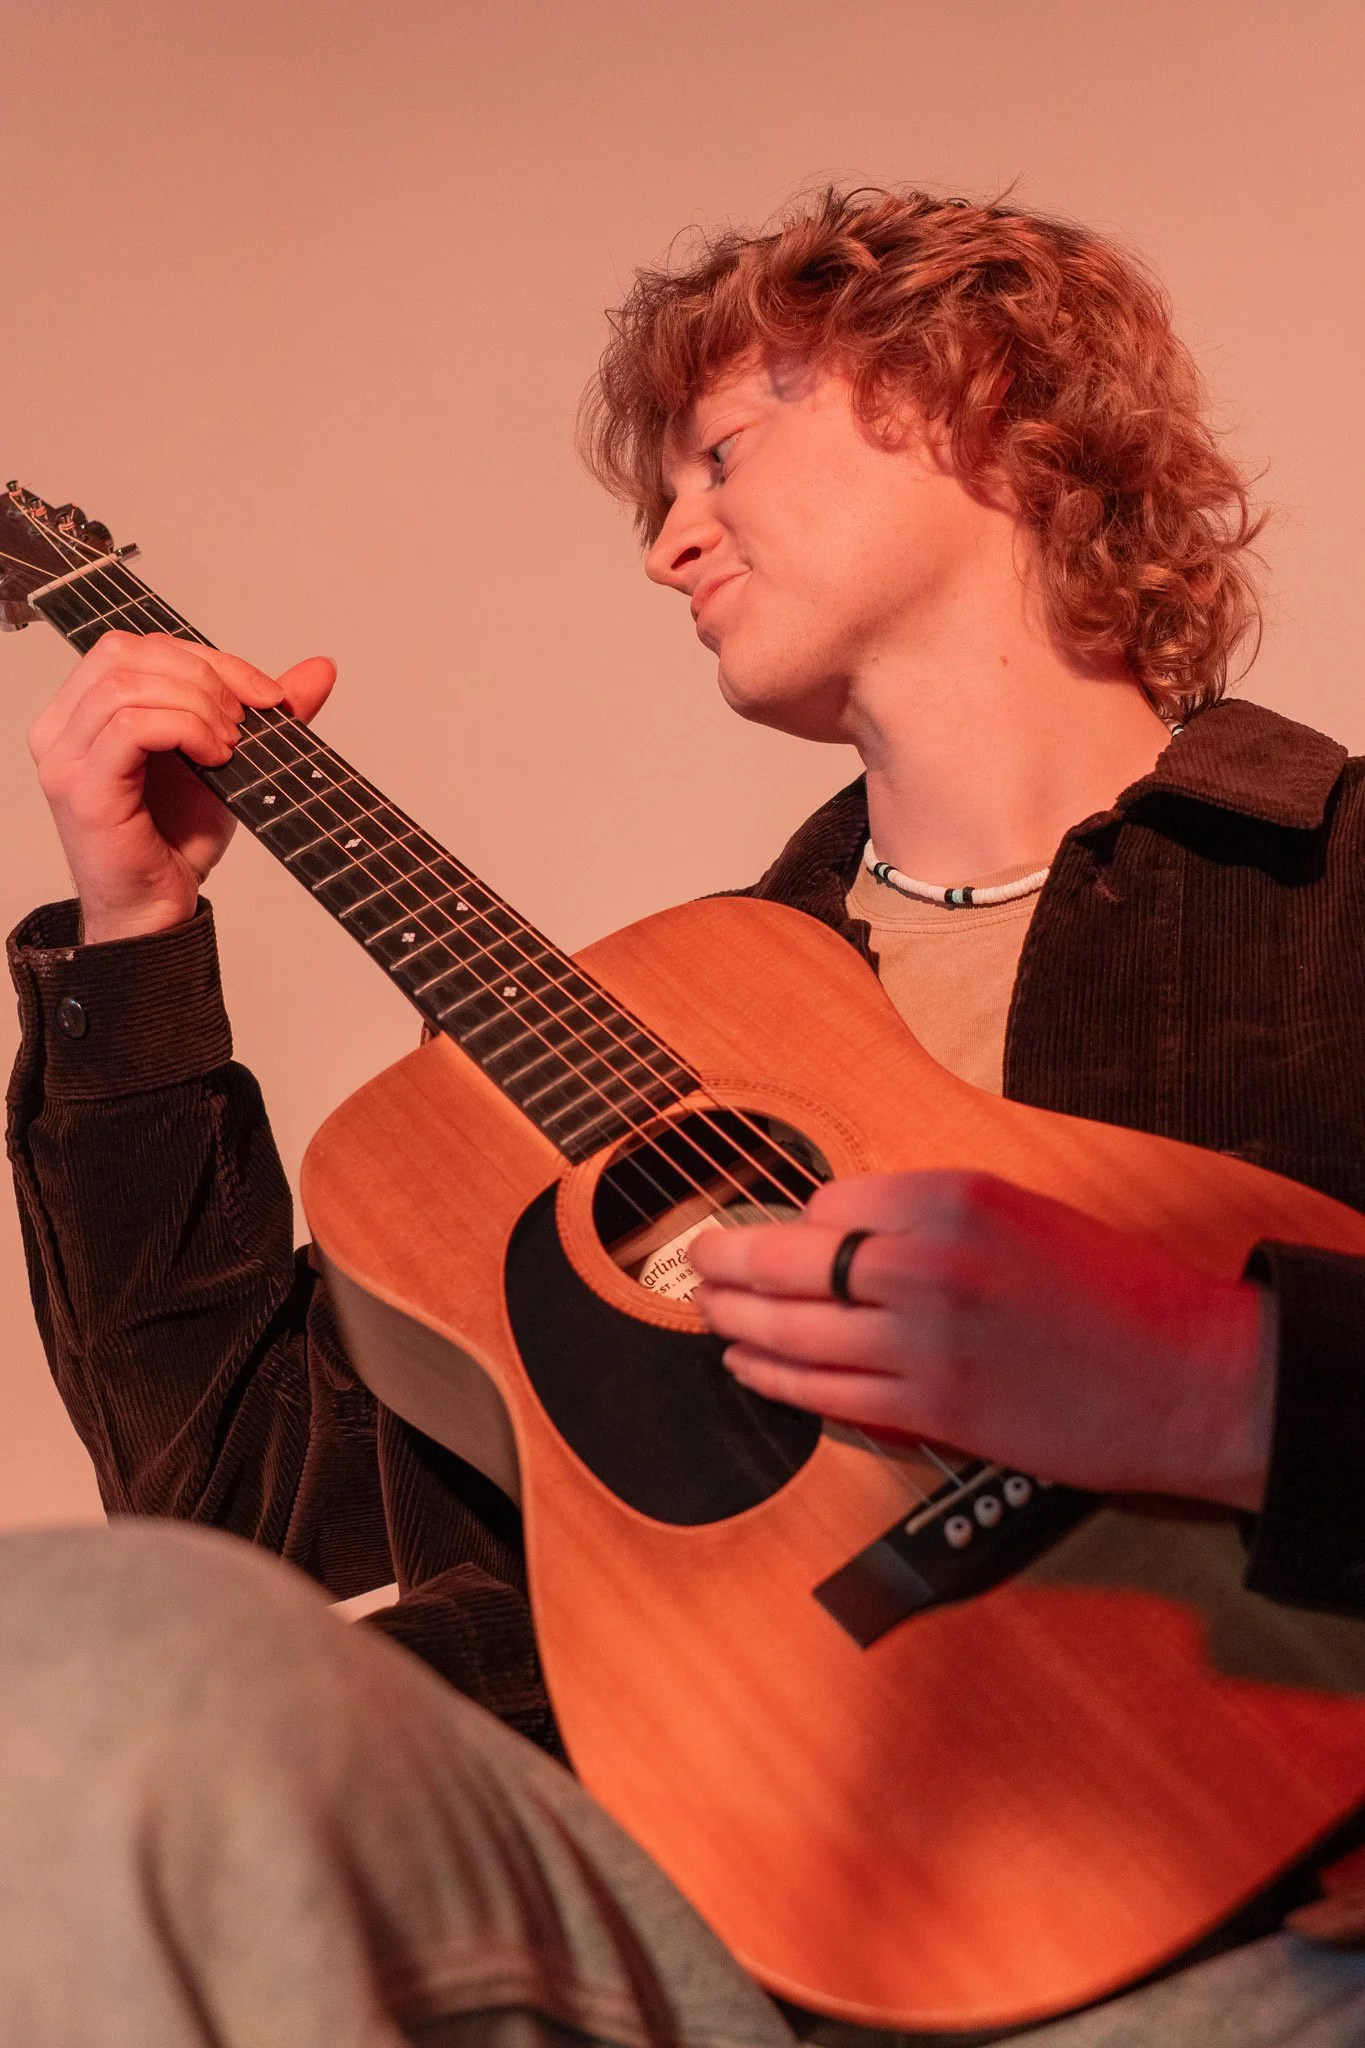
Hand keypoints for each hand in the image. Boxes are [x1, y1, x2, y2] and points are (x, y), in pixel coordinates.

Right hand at [29, 632, 336, 942]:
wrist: (158, 909)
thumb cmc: (177, 839)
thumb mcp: (230, 758)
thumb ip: (263, 710)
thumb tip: (320, 669)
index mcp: (85, 710)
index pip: (139, 647)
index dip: (208, 658)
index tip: (262, 695)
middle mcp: (63, 727)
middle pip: (129, 653)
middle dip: (204, 676)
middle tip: (243, 723)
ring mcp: (65, 757)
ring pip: (130, 684)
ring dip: (197, 705)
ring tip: (229, 745)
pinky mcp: (82, 789)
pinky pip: (131, 725)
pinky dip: (184, 728)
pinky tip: (215, 758)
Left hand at [689, 1170, 1271, 1509]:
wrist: (1189, 1377)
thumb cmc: (1118, 1292)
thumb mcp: (1024, 1212)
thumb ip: (934, 1215)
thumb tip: (844, 1229)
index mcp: (956, 1196)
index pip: (831, 1201)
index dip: (802, 1223)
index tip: (785, 1235)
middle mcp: (929, 1261)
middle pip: (790, 1261)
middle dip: (728, 1264)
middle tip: (699, 1265)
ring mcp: (924, 1341)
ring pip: (794, 1331)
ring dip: (737, 1323)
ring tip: (709, 1315)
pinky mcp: (932, 1410)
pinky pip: (825, 1393)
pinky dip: (775, 1378)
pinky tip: (750, 1366)